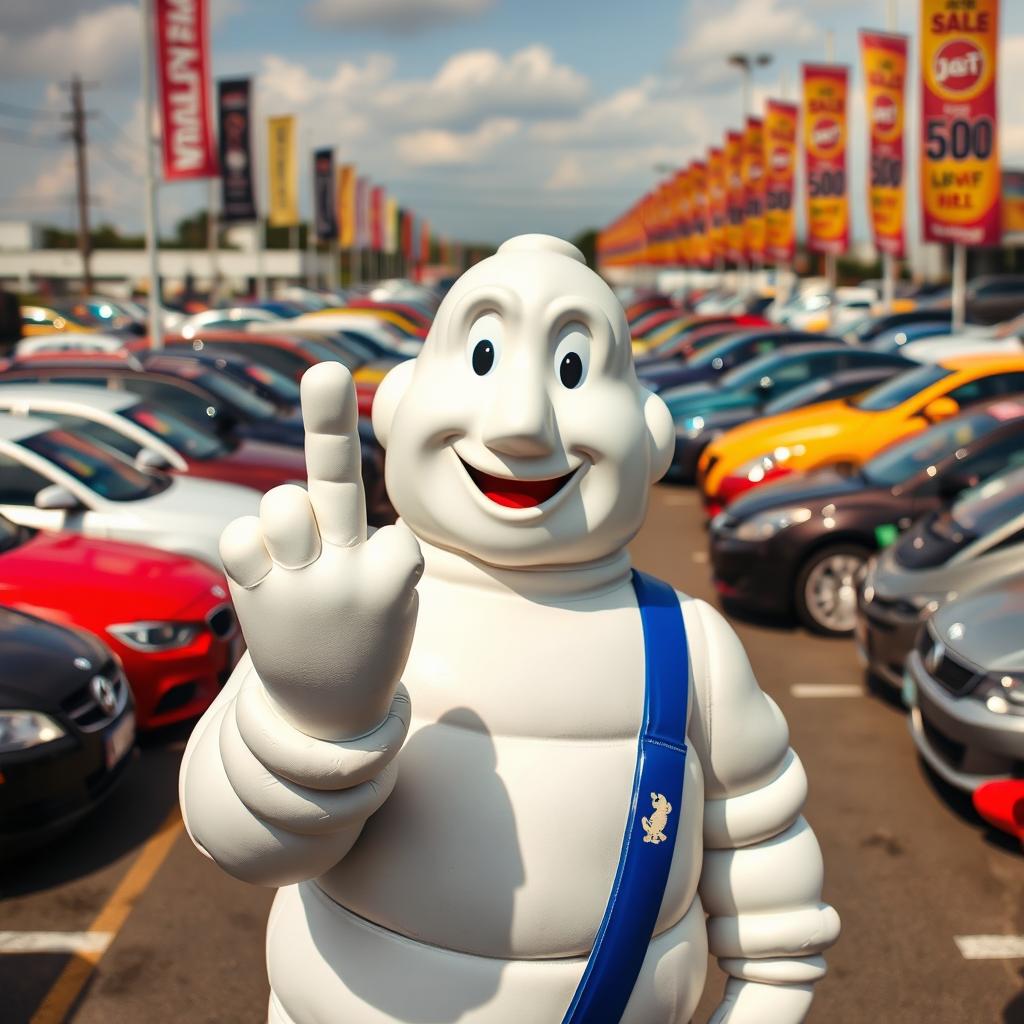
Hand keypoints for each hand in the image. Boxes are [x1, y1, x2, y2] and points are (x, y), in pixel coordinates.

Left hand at [219, 362, 421, 740]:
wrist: (329, 719)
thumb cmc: (370, 637)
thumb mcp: (396, 597)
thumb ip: (366, 544)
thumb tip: (288, 501)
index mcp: (394, 578)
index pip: (396, 537)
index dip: (392, 566)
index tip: (387, 611)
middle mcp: (344, 576)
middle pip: (335, 481)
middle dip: (329, 421)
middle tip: (325, 371)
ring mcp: (296, 585)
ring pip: (282, 505)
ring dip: (288, 516)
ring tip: (299, 552)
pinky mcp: (254, 595)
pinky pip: (240, 539)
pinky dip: (248, 547)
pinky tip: (266, 572)